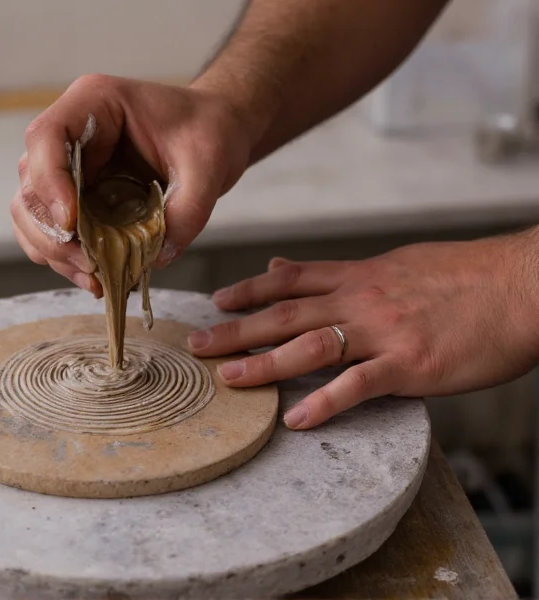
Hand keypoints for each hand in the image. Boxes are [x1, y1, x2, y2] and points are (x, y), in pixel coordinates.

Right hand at [11, 74, 252, 295]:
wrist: (215, 134)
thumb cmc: (210, 131)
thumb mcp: (209, 165)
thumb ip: (188, 210)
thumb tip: (156, 258)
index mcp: (94, 103)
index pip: (46, 137)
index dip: (50, 183)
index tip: (72, 224)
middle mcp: (70, 132)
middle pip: (31, 183)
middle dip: (53, 232)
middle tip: (90, 265)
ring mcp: (68, 166)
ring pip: (32, 212)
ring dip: (55, 251)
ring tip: (94, 278)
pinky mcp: (76, 196)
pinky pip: (52, 230)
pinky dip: (65, 258)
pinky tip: (94, 276)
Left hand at [187, 233, 538, 429]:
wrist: (521, 285)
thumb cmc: (466, 277)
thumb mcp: (396, 263)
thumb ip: (341, 273)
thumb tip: (289, 268)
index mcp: (360, 278)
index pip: (290, 280)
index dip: (249, 290)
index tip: (217, 301)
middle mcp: (361, 301)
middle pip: (285, 315)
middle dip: (237, 330)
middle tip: (197, 346)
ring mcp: (383, 332)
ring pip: (309, 347)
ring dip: (264, 363)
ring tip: (229, 378)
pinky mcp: (410, 364)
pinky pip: (357, 385)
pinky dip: (325, 402)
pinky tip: (296, 418)